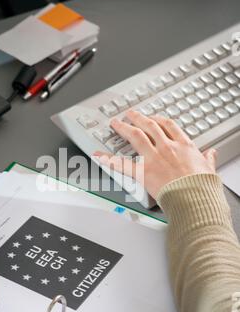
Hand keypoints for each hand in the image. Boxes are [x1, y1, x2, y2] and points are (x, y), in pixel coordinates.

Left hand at [93, 110, 216, 199]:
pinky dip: (109, 159)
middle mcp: (167, 147)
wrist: (195, 198)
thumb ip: (208, 160)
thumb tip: (211, 154)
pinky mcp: (143, 171)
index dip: (158, 119)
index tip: (153, 117)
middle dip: (137, 118)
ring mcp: (153, 157)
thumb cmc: (202, 186)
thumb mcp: (209, 169)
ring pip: (135, 136)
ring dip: (124, 128)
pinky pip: (122, 164)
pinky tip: (100, 156)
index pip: (168, 125)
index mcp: (183, 145)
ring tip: (116, 123)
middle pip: (149, 125)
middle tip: (130, 114)